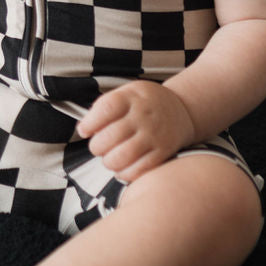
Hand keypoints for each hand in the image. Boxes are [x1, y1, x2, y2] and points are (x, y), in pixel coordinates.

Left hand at [76, 80, 196, 182]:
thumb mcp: (127, 92)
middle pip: (110, 136)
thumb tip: (84, 127)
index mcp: (132, 97)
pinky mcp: (162, 153)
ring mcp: (154, 136)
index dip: (89, 123)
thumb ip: (105, 106)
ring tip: (109, 157)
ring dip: (108, 161)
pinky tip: (122, 167)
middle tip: (97, 146)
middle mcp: (144, 116)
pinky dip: (124, 173)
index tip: (84, 130)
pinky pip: (137, 170)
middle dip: (96, 146)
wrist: (181, 110)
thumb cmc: (146, 103)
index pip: (106, 109)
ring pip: (121, 157)